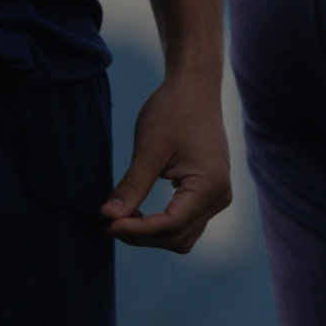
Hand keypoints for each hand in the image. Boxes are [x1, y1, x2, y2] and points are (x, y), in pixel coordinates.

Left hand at [105, 63, 232, 253]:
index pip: (170, 224)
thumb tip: (108, 216)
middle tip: (105, 221)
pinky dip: (159, 224)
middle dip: (140, 235)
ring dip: (150, 234)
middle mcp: (219, 196)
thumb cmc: (174, 111)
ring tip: (119, 217)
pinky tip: (136, 210)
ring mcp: (217, 196)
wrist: (195, 88)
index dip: (136, 230)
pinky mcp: (209, 193)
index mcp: (210, 185)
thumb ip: (132, 186)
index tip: (105, 223)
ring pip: (181, 235)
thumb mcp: (149, 148)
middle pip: (176, 237)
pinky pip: (185, 222)